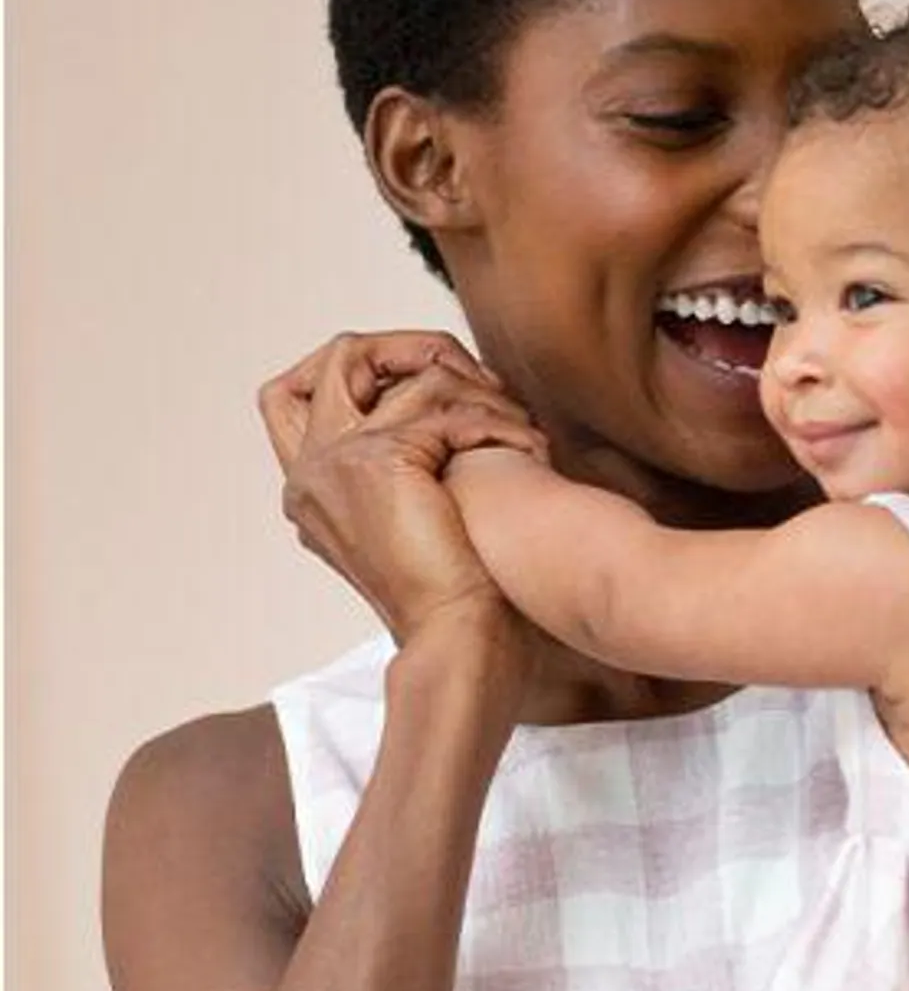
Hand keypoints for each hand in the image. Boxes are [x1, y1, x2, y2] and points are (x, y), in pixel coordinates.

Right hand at [258, 330, 546, 648]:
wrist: (457, 640)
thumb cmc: (453, 593)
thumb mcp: (416, 517)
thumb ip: (407, 461)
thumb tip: (446, 400)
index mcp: (309, 487)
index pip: (298, 390)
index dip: (361, 367)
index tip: (429, 380)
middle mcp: (310, 470)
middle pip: (340, 356)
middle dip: (412, 350)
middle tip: (477, 381)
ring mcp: (337, 462)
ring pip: (410, 376)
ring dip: (481, 393)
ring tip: (521, 426)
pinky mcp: (380, 460)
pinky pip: (448, 407)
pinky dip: (499, 423)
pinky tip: (530, 448)